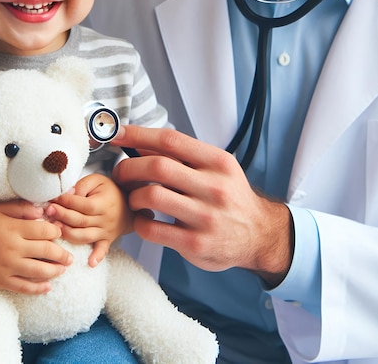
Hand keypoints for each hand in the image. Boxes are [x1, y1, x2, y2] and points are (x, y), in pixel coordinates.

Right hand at [0, 200, 72, 293]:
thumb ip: (20, 207)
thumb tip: (42, 211)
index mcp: (13, 229)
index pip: (44, 230)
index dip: (56, 231)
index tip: (60, 232)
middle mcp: (12, 249)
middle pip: (46, 251)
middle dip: (62, 254)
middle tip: (71, 257)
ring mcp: (7, 267)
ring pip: (38, 271)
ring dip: (55, 271)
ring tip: (63, 269)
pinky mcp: (0, 281)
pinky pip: (23, 287)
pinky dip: (37, 289)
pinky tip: (48, 287)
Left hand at [48, 174, 133, 266]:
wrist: (129, 204)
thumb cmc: (108, 190)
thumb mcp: (97, 180)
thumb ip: (82, 185)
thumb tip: (68, 194)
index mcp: (103, 203)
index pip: (82, 205)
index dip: (66, 202)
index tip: (53, 199)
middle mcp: (105, 219)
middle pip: (80, 221)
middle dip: (62, 216)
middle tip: (48, 211)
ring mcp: (106, 231)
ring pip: (85, 236)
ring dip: (69, 234)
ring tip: (56, 228)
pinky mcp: (107, 240)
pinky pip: (102, 250)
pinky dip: (97, 257)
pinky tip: (90, 263)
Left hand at [111, 125, 293, 285]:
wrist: (258, 235)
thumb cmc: (230, 197)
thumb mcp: (217, 168)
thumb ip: (183, 156)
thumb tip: (140, 143)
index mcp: (217, 162)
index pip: (171, 140)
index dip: (138, 135)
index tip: (118, 134)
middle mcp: (214, 187)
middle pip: (157, 166)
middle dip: (129, 167)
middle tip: (121, 173)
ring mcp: (205, 217)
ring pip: (152, 195)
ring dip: (133, 195)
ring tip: (133, 197)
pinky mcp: (195, 244)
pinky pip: (152, 229)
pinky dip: (139, 222)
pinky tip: (144, 219)